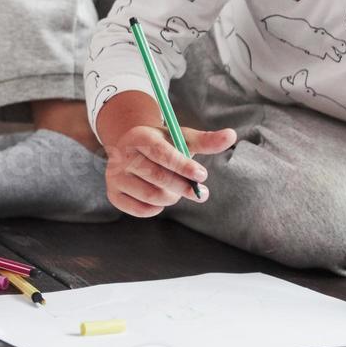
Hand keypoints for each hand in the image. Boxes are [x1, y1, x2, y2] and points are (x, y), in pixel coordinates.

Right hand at [99, 92, 236, 217]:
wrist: (132, 150)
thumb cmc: (164, 144)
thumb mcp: (182, 138)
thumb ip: (206, 140)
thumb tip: (232, 135)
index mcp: (139, 136)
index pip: (161, 153)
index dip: (183, 166)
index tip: (203, 176)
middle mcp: (122, 155)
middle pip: (157, 177)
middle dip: (184, 187)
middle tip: (202, 194)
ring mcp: (114, 176)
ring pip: (151, 196)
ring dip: (172, 198)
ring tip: (179, 192)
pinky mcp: (113, 194)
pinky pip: (141, 210)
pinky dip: (157, 208)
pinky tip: (163, 198)